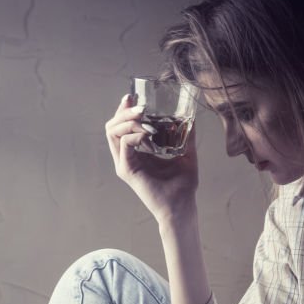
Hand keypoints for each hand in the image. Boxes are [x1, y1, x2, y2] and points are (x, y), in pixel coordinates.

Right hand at [105, 93, 198, 222]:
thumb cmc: (183, 185)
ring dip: (129, 121)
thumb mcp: (186, 153)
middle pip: (112, 126)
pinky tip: (149, 135)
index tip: (132, 97)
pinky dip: (135, 135)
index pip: (121, 126)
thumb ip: (185, 136)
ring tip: (147, 121)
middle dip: (124, 112)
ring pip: (113, 132)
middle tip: (141, 107)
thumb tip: (191, 118)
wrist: (182, 207)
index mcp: (136, 152)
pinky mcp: (127, 170)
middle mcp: (126, 157)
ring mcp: (124, 164)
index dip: (123, 110)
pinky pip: (124, 144)